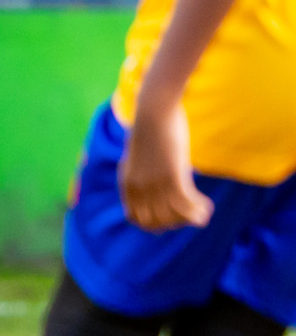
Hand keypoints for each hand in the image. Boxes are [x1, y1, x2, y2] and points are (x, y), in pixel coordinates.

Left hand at [119, 100, 212, 231]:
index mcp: (127, 183)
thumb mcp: (139, 156)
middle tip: (190, 215)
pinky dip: (199, 209)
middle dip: (175, 223)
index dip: (154, 225)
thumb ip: (140, 171)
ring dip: (191, 218)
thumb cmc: (149, 130)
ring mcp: (154, 182)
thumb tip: (148, 179)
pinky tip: (207, 206)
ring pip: (174, 216)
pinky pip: (186, 204)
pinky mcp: (171, 175)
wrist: (153, 111)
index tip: (170, 219)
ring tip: (203, 213)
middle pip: (157, 222)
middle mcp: (139, 187)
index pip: (136, 219)